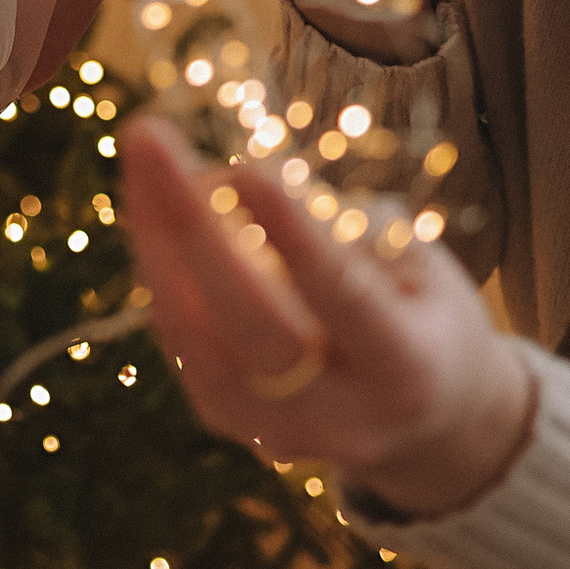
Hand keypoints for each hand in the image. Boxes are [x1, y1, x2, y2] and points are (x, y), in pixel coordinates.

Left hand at [120, 115, 535, 515]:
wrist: (426, 429)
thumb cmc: (426, 317)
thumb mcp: (422, 264)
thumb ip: (347, 226)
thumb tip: (249, 183)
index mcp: (408, 372)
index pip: (344, 300)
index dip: (294, 235)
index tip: (250, 167)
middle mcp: (340, 417)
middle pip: (251, 326)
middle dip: (193, 228)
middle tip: (151, 138)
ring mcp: (276, 430)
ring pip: (195, 335)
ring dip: (156, 236)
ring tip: (142, 155)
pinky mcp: (227, 419)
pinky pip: (179, 338)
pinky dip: (159, 263)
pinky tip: (146, 199)